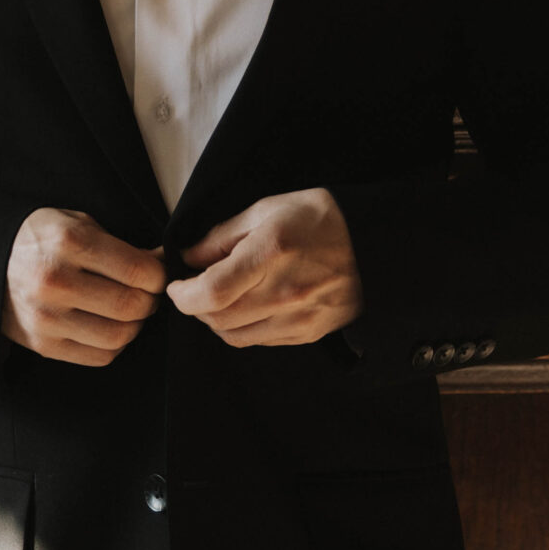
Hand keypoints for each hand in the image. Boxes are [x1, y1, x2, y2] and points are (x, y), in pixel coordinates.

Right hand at [1, 207, 166, 367]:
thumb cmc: (41, 239)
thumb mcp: (76, 223)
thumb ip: (120, 245)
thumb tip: (161, 264)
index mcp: (68, 242)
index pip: (137, 270)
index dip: (159, 276)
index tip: (158, 274)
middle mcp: (56, 281)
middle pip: (130, 305)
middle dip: (149, 301)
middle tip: (147, 293)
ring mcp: (47, 318)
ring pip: (119, 336)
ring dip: (134, 325)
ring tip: (128, 310)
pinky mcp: (43, 345)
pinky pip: (99, 356)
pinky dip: (114, 344)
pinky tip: (108, 325)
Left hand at [164, 188, 362, 347]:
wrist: (373, 243)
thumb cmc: (319, 218)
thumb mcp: (267, 209)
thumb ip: (223, 235)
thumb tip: (190, 257)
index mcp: (270, 253)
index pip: (212, 291)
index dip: (183, 295)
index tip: (175, 286)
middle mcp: (283, 292)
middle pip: (218, 319)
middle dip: (195, 307)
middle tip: (192, 290)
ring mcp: (298, 317)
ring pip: (236, 336)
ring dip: (216, 321)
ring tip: (218, 298)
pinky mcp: (308, 333)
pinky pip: (260, 341)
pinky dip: (241, 329)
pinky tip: (245, 308)